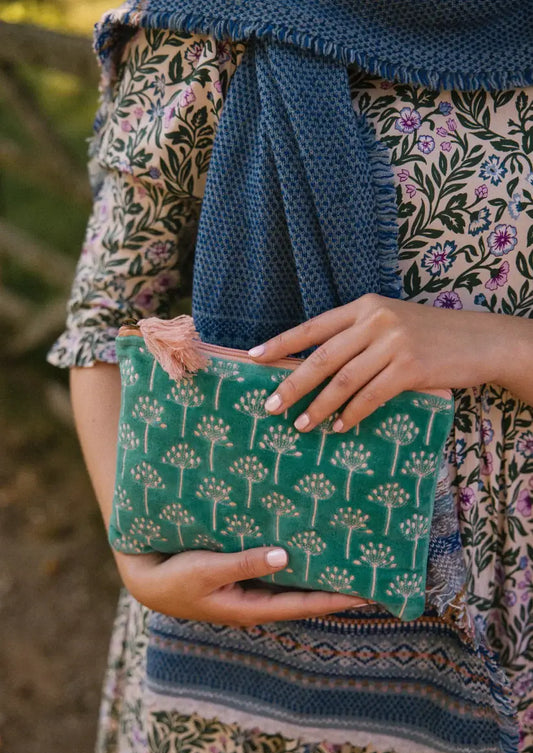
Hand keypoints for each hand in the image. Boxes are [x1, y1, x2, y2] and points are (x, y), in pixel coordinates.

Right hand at [114, 546, 368, 626]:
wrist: (146, 578)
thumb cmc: (175, 578)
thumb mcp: (208, 570)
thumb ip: (244, 563)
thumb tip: (284, 556)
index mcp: (251, 607)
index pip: (303, 604)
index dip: (336, 598)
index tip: (367, 592)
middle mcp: (256, 601)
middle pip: (304, 596)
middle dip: (336, 586)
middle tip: (369, 573)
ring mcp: (249, 589)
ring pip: (293, 583)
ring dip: (318, 573)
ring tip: (347, 560)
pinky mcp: (241, 576)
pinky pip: (276, 571)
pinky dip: (296, 562)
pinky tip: (308, 547)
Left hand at [248, 293, 510, 431]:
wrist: (479, 340)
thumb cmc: (430, 335)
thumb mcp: (391, 324)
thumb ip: (357, 338)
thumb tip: (314, 369)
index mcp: (364, 307)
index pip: (313, 327)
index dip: (281, 343)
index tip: (253, 358)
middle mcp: (375, 321)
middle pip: (322, 357)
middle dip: (292, 384)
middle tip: (270, 405)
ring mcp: (393, 343)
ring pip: (343, 381)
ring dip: (318, 407)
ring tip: (300, 425)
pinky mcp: (410, 368)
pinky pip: (370, 397)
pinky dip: (351, 415)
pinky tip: (339, 427)